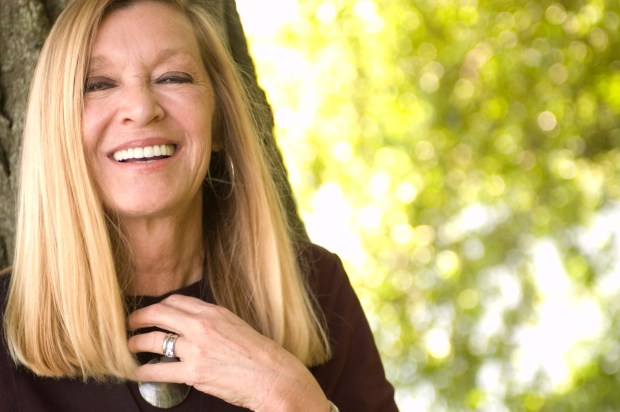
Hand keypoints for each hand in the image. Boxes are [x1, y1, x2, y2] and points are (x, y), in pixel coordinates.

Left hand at [127, 294, 329, 410]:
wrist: (273, 375)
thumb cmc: (259, 353)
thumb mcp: (236, 325)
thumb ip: (212, 321)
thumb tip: (191, 323)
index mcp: (214, 312)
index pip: (175, 301)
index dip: (157, 307)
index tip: (150, 313)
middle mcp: (202, 326)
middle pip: (159, 314)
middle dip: (138, 318)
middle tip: (129, 324)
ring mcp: (197, 349)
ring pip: (154, 340)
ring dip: (136, 343)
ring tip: (129, 347)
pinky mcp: (194, 373)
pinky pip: (158, 370)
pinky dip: (143, 371)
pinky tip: (136, 372)